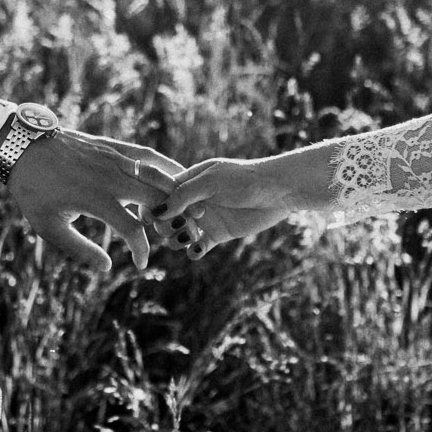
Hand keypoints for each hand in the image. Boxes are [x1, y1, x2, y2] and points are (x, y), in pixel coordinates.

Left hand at [7, 128, 179, 271]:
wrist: (22, 148)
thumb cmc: (34, 191)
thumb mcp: (49, 227)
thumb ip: (81, 249)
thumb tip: (107, 267)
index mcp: (97, 200)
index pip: (134, 230)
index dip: (142, 250)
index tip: (141, 264)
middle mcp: (112, 179)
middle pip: (157, 201)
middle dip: (173, 220)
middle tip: (178, 235)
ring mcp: (115, 159)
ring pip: (158, 176)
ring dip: (175, 195)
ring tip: (187, 210)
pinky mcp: (113, 147)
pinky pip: (147, 155)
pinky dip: (166, 167)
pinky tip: (178, 175)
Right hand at [158, 149, 328, 257]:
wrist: (278, 191)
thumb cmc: (245, 179)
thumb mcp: (211, 182)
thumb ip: (184, 195)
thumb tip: (158, 212)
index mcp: (187, 182)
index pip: (159, 195)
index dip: (153, 207)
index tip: (157, 215)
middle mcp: (192, 201)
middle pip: (164, 219)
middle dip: (165, 226)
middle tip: (181, 226)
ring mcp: (204, 219)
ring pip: (178, 235)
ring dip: (177, 240)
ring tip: (190, 238)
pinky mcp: (217, 234)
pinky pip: (197, 248)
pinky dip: (193, 252)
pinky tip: (199, 250)